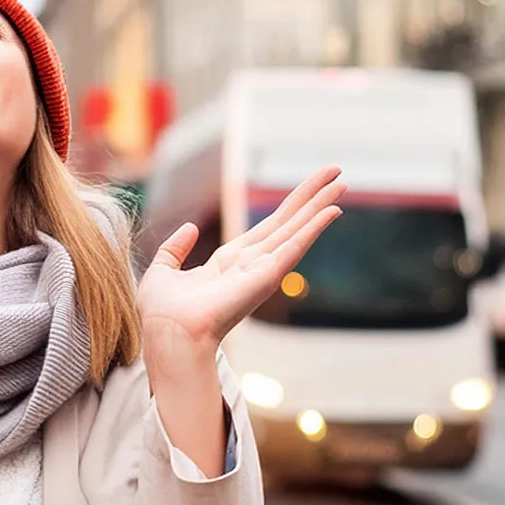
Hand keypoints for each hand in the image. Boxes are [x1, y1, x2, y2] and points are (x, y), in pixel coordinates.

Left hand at [138, 166, 345, 353]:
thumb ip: (174, 250)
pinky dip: (314, 228)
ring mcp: (262, 270)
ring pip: (297, 229)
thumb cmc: (161, 314)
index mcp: (230, 263)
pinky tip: (333, 211)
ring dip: (320, 205)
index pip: (266, 228)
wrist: (167, 334)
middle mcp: (252, 265)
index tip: (307, 190)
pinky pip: (295, 247)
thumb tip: (190, 228)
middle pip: (288, 222)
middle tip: (336, 171)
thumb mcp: (162, 272)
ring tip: (342, 181)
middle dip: (311, 197)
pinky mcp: (267, 277)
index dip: (287, 207)